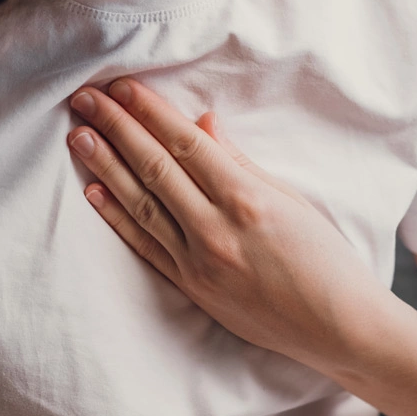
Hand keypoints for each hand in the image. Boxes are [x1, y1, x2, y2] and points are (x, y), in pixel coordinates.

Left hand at [66, 78, 385, 370]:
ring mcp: (199, 262)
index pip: (185, 144)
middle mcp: (216, 230)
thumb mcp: (291, 201)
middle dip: (117, 128)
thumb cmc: (326, 260)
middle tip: (84, 98)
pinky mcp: (192, 288)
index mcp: (247, 200)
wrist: (337, 329)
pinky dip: (118, 218)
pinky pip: (146, 246)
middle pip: (155, 168)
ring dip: (106, 167)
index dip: (150, 112)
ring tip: (78, 136)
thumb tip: (203, 124)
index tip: (122, 86)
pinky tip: (94, 192)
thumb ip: (241, 163)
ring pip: (142, 204)